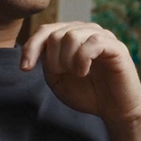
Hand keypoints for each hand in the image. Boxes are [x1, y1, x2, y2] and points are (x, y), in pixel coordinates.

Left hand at [21, 22, 140, 124]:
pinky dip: (82, 59)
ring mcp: (102, 36)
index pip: (45, 30)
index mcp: (72, 37)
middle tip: (61, 74)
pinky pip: (92, 42)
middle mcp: (86, 31)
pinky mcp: (116, 47)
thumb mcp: (58, 80)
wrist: (116, 110)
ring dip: (66, 59)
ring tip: (75, 74)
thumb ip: (47, 64)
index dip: (31, 47)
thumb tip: (38, 50)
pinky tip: (83, 72)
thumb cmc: (88, 94)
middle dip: (52, 58)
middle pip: (56, 33)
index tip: (25, 68)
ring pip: (72, 35)